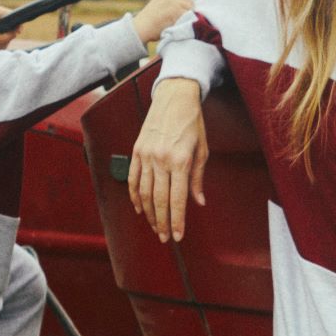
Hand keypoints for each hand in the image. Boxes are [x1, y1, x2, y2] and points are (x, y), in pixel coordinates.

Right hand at [128, 76, 206, 243]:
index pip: (177, 199)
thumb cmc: (192, 122)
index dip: (177, 221)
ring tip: (154, 226)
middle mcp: (161, 160)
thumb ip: (198, 178)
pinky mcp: (137, 151)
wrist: (174, 97)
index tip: (178, 236)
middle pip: (159, 200)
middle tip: (165, 238)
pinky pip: (133, 179)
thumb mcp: (202, 150)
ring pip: (144, 193)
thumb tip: (198, 201)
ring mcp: (147, 155)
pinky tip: (140, 208)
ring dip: (149, 213)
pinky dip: (135, 196)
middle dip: (162, 223)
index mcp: (180, 161)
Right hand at [132, 0, 192, 46]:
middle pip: (189, 0)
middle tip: (182, 20)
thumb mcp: (158, 6)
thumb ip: (169, 3)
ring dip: (188, 16)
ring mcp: (172, 1)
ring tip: (180, 23)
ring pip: (190, 8)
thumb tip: (184, 7)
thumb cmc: (149, 23)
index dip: (186, 1)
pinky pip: (188, 15)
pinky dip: (186, 21)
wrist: (140, 28)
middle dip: (188, 10)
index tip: (183, 11)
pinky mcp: (175, 10)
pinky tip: (179, 26)